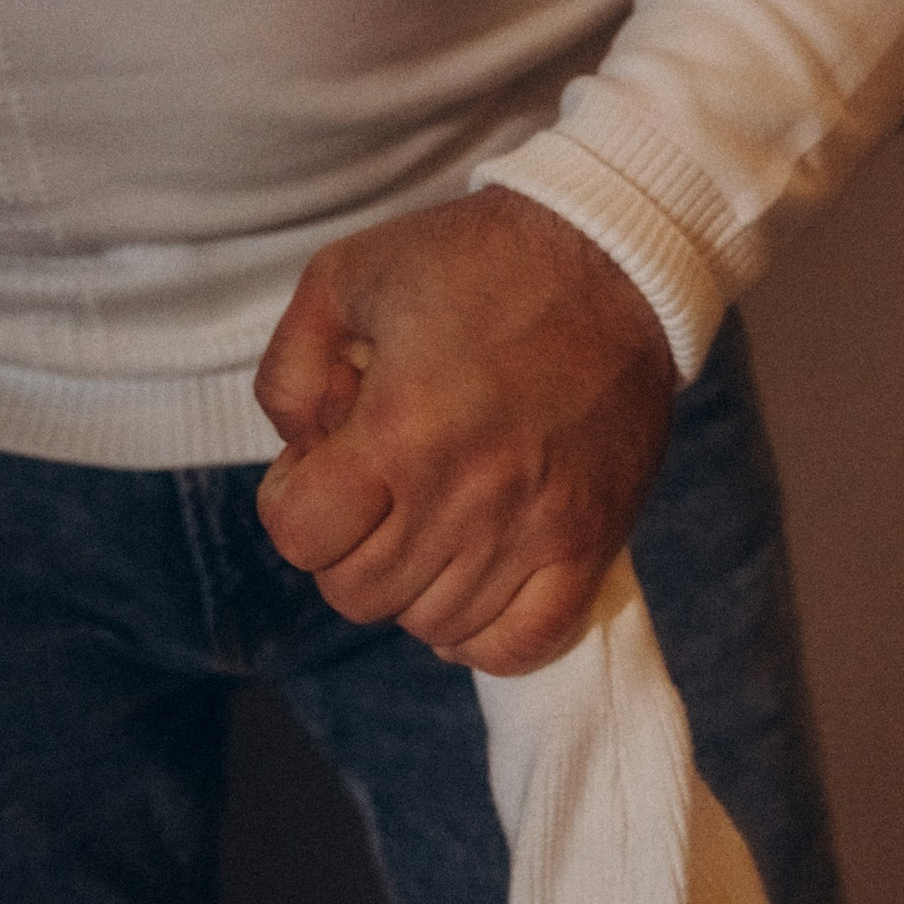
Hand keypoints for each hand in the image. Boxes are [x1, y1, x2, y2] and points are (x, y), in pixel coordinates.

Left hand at [253, 186, 676, 675]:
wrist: (613, 260)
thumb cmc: (478, 262)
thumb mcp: (346, 274)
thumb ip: (290, 369)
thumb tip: (298, 444)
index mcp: (401, 429)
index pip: (302, 538)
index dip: (290, 506)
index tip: (317, 468)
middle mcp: (467, 495)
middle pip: (359, 594)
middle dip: (343, 548)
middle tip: (372, 493)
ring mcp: (535, 529)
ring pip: (435, 625)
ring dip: (411, 586)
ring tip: (428, 522)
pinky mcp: (589, 542)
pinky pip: (525, 643)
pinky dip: (485, 637)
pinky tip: (471, 588)